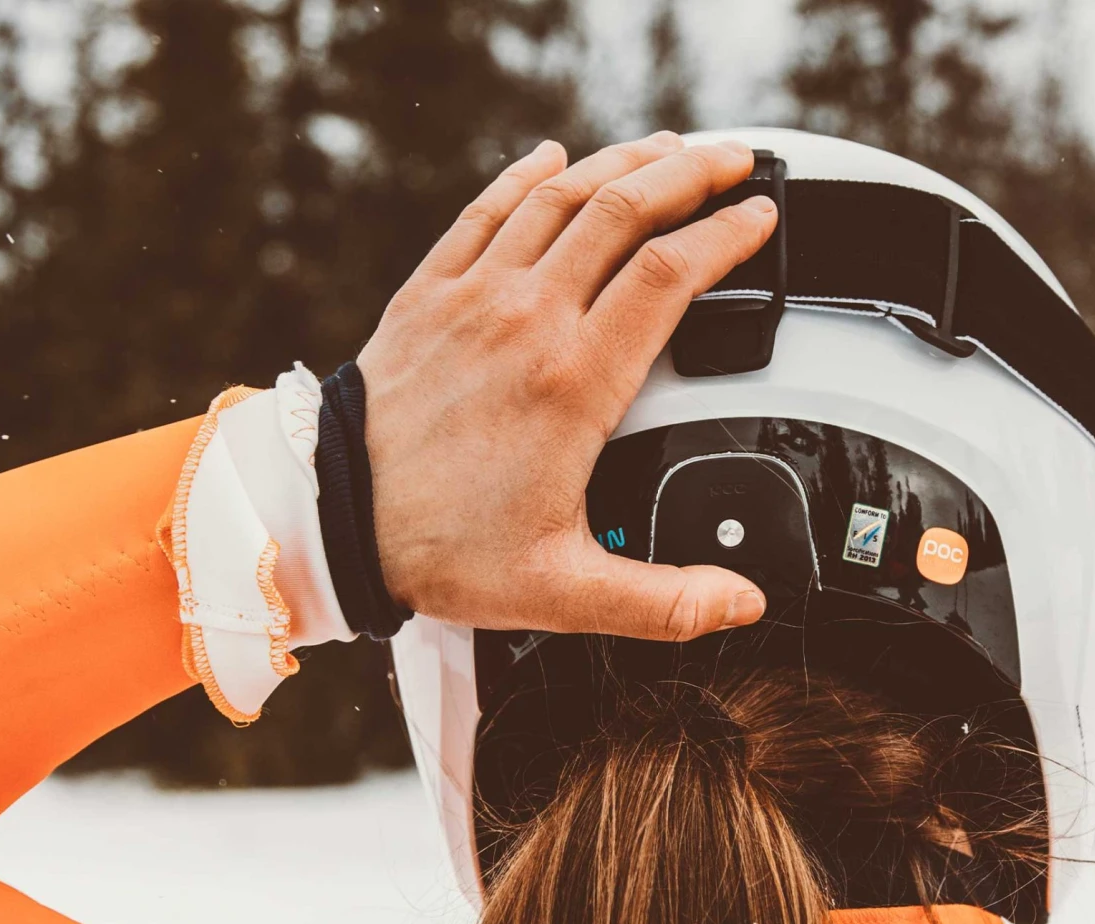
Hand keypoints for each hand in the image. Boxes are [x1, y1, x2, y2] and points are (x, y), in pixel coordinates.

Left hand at [356, 134, 777, 641]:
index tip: (763, 220)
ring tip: (670, 149)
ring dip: (623, 162)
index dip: (727, 235)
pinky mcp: (426, 296)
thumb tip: (740, 604)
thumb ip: (661, 602)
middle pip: (626, 209)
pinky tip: (551, 157)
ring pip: (561, 196)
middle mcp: (527, 321)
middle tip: (736, 161)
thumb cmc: (438, 553)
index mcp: (574, 384)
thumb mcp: (562, 593)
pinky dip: (524, 176)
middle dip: (692, 173)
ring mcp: (473, 298)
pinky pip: (484, 212)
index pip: (672, 275)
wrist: (331, 522)